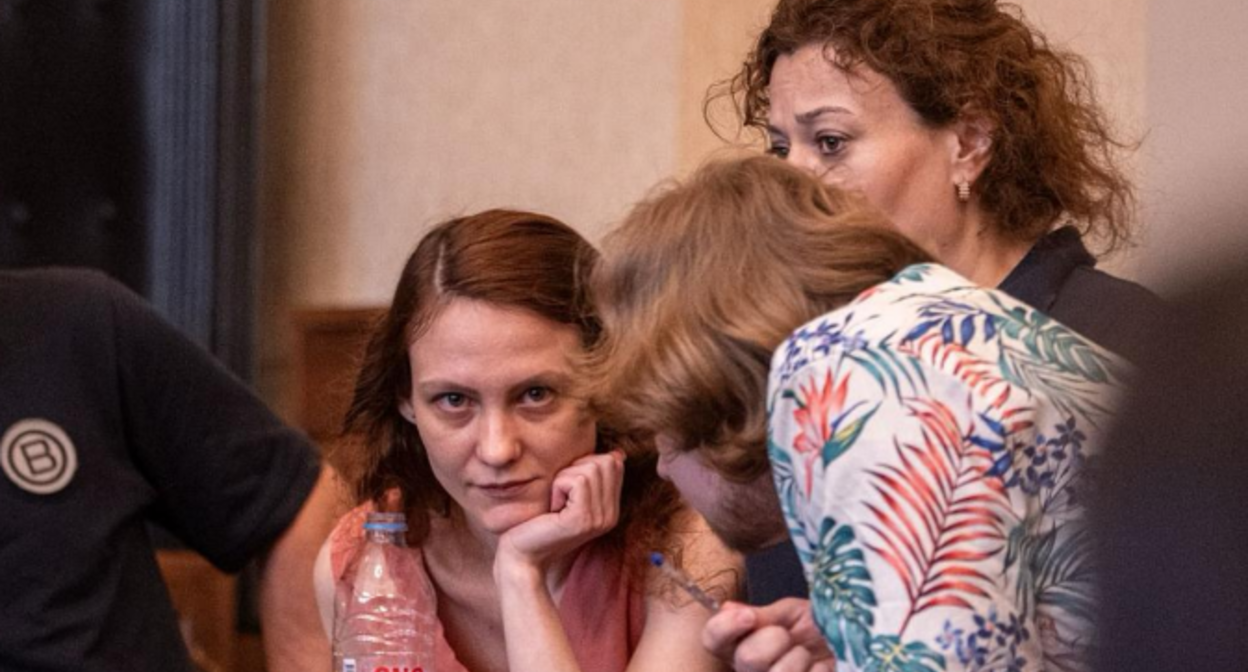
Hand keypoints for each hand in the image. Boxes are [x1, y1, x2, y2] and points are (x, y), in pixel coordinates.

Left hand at [495, 450, 624, 576]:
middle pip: (605, 462)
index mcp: (610, 509)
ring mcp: (600, 519)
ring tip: (555, 503)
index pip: (613, 462)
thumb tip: (618, 453)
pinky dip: (558, 487)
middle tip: (559, 496)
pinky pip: (576, 481)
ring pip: (590, 469)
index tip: (566, 490)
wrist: (521, 556)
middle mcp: (611, 516)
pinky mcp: (584, 520)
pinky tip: (552, 509)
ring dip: (564, 479)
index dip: (583, 465)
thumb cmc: (538, 522)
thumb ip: (591, 476)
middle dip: (575, 469)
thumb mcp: (568, 495)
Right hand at [702, 598, 834, 671]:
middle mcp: (748, 670)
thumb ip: (761, 616)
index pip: (713, 638)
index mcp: (740, 643)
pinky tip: (820, 668)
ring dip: (799, 658)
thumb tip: (726, 609)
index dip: (727, 627)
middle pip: (747, 658)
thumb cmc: (819, 627)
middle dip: (776, 639)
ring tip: (807, 654)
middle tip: (790, 636)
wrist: (849, 644)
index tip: (749, 616)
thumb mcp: (790, 613)